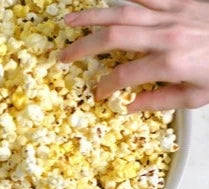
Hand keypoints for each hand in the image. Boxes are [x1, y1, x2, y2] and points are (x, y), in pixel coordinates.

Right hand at [60, 0, 208, 110]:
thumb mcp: (196, 97)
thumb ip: (159, 100)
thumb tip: (127, 106)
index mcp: (170, 63)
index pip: (123, 76)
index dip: (105, 87)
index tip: (97, 95)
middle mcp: (167, 35)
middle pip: (113, 36)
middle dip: (83, 46)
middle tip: (63, 56)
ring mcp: (173, 13)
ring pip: (124, 9)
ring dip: (93, 15)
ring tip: (69, 21)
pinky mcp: (181, 1)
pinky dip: (128, 0)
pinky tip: (109, 4)